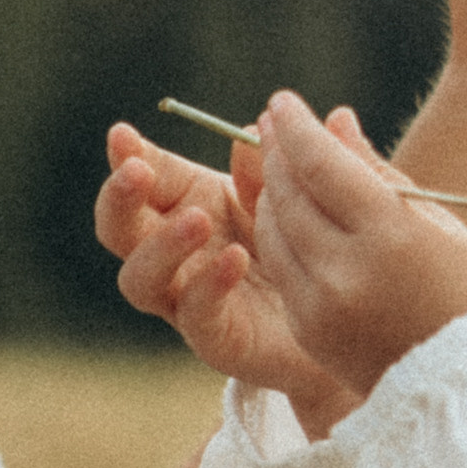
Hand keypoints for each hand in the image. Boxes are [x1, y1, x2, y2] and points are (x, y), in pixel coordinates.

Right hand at [95, 125, 360, 440]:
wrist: (347, 313)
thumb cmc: (308, 240)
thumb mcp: (292, 193)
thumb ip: (271, 164)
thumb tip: (252, 128)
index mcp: (187, 203)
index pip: (145, 176)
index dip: (128, 155)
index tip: (122, 134)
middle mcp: (174, 253)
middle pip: (119, 229)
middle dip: (119, 199)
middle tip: (137, 173)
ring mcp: (187, 298)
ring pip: (140, 279)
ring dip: (161, 245)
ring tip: (199, 218)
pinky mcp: (217, 339)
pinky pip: (197, 316)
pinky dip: (209, 286)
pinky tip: (236, 259)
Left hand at [253, 93, 466, 400]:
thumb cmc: (464, 288)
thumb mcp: (436, 221)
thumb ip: (377, 170)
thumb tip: (335, 119)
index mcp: (391, 236)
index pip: (322, 164)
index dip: (297, 127)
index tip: (282, 100)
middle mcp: (348, 271)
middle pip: (289, 193)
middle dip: (276, 152)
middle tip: (273, 122)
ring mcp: (322, 305)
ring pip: (273, 229)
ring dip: (269, 189)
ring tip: (278, 161)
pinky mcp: (308, 330)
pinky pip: (280, 266)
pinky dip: (276, 232)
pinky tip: (285, 210)